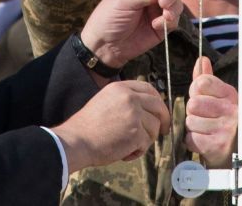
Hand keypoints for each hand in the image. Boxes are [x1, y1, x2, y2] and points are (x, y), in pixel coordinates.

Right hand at [53, 80, 170, 170]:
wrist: (77, 141)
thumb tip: (147, 110)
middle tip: (164, 130)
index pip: (148, 88)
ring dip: (146, 139)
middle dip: (164, 119)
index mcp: (120, 88)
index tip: (159, 111)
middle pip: (158, 105)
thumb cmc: (87, 127)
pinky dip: (137, 151)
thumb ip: (124, 101)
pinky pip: (146, 143)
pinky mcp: (136, 132)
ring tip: (128, 145)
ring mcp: (134, 114)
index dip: (157, 100)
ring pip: (155, 127)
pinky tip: (124, 153)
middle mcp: (129, 98)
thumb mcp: (104, 102)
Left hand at [80, 0, 180, 68]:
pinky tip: (156, 25)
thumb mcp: (123, 1)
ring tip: (165, 14)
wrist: (105, 45)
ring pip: (176, 4)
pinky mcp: (161, 26)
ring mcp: (156, 10)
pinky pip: (174, 21)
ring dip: (173, 7)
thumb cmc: (108, 18)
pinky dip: (169, 22)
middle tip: (163, 2)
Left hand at [184, 56, 237, 166]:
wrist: (239, 156)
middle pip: (192, 103)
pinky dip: (194, 142)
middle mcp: (231, 110)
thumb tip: (201, 60)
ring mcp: (225, 129)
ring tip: (209, 132)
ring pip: (190, 121)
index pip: (200, 82)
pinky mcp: (217, 147)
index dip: (196, 92)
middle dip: (194, 113)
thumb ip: (208, 80)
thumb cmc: (226, 123)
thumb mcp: (222, 99)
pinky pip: (190, 139)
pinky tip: (207, 142)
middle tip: (207, 119)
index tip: (205, 100)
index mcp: (231, 95)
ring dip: (194, 129)